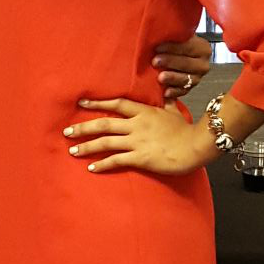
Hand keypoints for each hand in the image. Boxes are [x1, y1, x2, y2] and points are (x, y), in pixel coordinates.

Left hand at [66, 97, 210, 175]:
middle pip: (104, 124)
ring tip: (72, 150)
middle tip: (67, 131)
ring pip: (106, 142)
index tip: (81, 103)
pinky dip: (102, 164)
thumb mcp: (174, 112)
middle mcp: (137, 125)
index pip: (116, 104)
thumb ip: (166, 104)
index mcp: (144, 112)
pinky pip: (116, 160)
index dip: (97, 103)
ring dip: (87, 146)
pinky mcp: (140, 158)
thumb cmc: (187, 130)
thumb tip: (166, 96)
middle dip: (83, 127)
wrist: (196, 146)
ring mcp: (137, 141)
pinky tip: (91, 168)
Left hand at [153, 31, 214, 98]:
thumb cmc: (175, 43)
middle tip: (155, 61)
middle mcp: (204, 64)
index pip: (188, 47)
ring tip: (160, 78)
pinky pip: (183, 92)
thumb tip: (160, 28)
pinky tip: (165, 93)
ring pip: (186, 79)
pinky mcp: (190, 88)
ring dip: (173, 78)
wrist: (179, 55)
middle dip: (170, 62)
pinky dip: (174, 93)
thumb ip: (174, 33)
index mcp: (203, 48)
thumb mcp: (178, 35)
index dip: (172, 48)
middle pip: (187, 64)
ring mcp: (198, 78)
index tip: (157, 47)